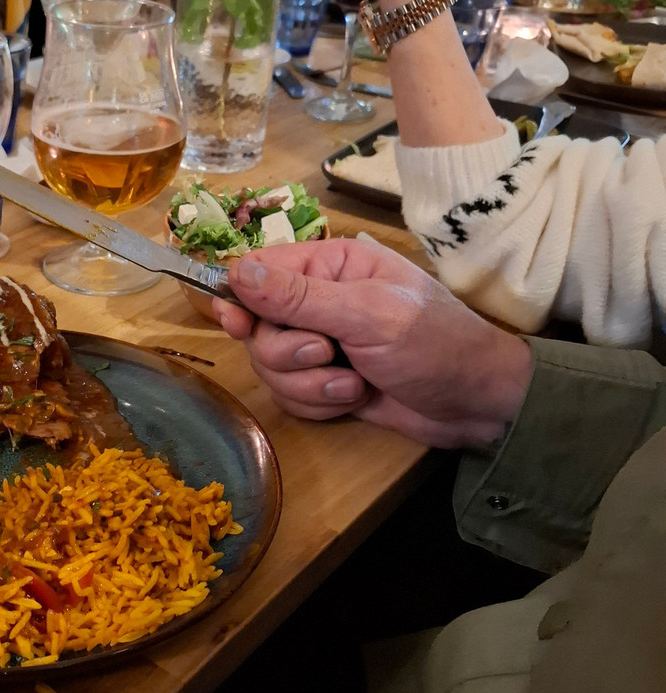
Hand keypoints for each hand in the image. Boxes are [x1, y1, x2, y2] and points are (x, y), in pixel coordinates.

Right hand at [211, 240, 532, 447]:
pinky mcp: (324, 381)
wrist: (476, 405)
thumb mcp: (368, 314)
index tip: (238, 323)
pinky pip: (290, 394)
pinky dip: (318, 402)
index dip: (242, 297)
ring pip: (271, 366)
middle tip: (326, 354)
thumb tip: (238, 272)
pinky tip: (355, 398)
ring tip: (354, 383)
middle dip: (288, 352)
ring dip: (308, 383)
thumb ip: (300, 296)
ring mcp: (321, 343)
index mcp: (332, 265)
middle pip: (258, 327)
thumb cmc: (434, 345)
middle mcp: (320, 300)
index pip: (261, 270)